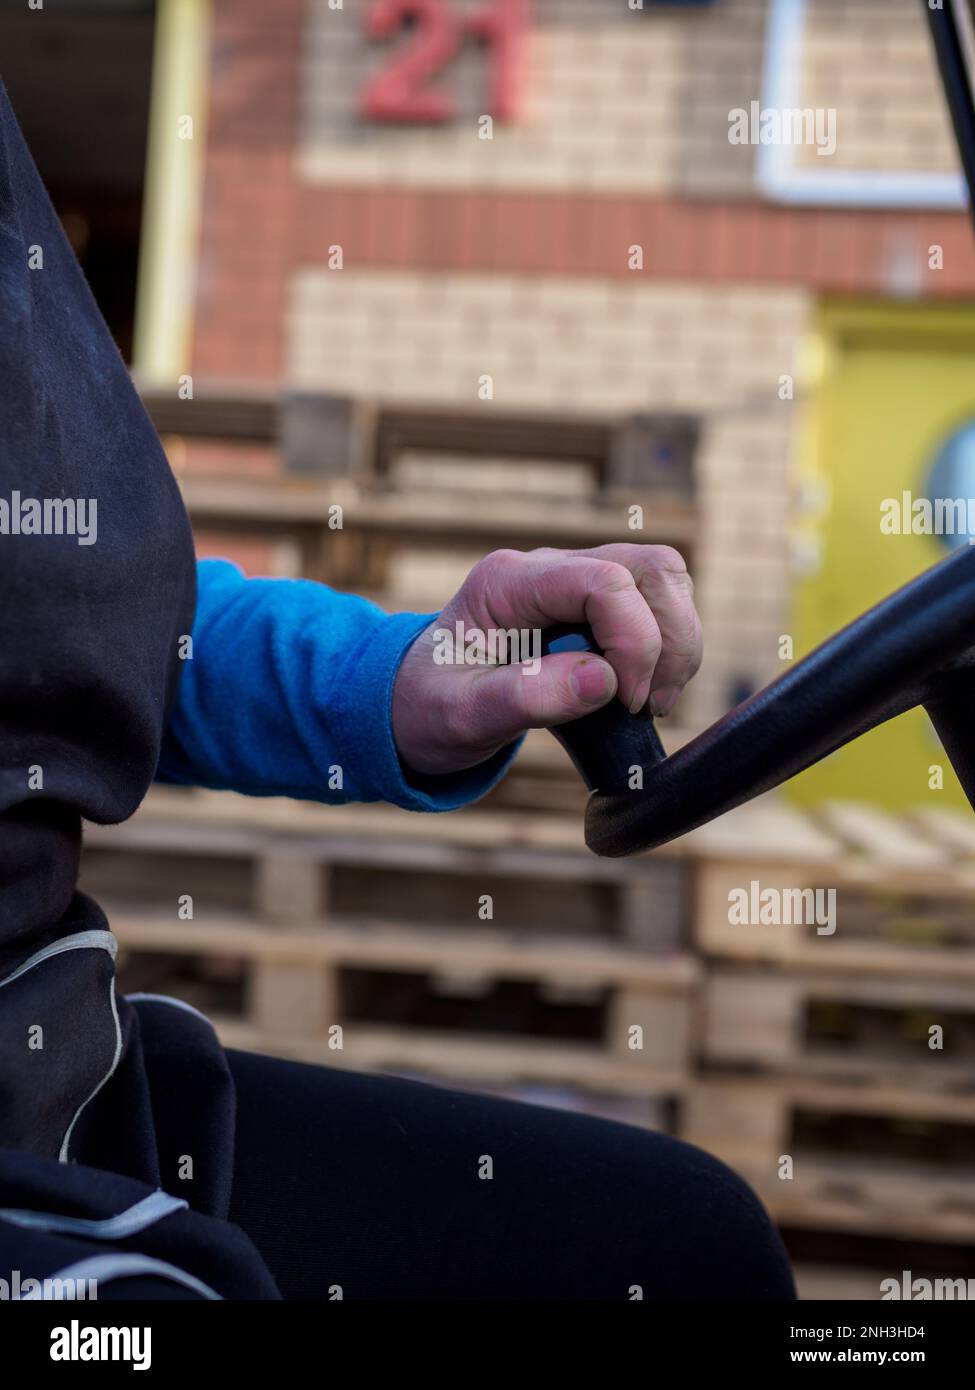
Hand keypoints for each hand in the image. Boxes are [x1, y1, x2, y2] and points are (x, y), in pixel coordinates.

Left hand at [392, 545, 702, 776]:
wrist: (417, 706)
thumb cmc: (430, 708)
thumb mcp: (462, 716)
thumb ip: (526, 697)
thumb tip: (603, 681)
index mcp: (507, 584)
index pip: (603, 581)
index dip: (634, 641)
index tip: (624, 701)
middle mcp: (546, 569)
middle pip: (648, 567)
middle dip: (667, 639)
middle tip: (646, 706)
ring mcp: (573, 580)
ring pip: (663, 578)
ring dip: (677, 640)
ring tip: (650, 701)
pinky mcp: (593, 604)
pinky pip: (656, 603)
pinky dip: (668, 646)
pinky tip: (639, 693)